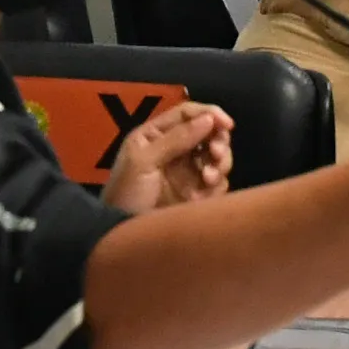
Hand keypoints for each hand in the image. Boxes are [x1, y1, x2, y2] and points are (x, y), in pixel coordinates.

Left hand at [102, 101, 235, 211]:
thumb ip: (175, 139)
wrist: (122, 234)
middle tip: (216, 154)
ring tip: (208, 177)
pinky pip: (218, 183)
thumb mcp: (143, 162)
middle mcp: (175, 149)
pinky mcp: (197, 195)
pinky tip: (203, 195)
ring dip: (220, 163)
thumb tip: (208, 119)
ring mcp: (188, 172)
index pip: (188, 114)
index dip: (210, 114)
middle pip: (209, 133)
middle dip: (218, 140)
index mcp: (157, 135)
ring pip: (217, 157)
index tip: (227, 124)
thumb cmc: (125, 193)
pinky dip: (217, 185)